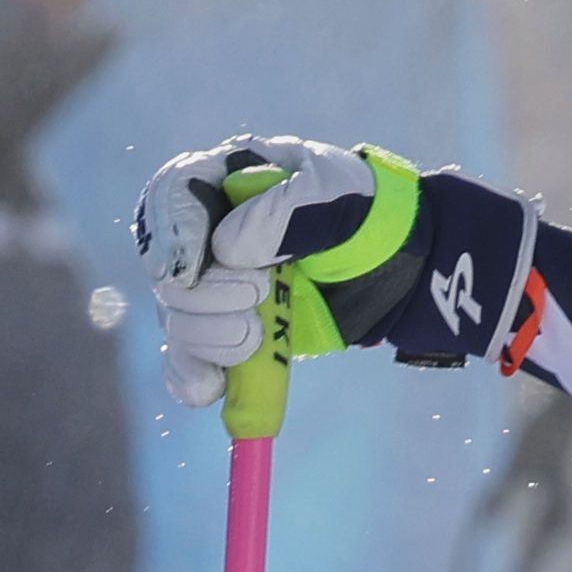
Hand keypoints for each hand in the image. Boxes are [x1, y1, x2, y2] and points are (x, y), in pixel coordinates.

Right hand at [136, 136, 423, 404]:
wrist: (401, 264)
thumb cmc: (367, 214)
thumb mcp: (336, 198)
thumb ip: (283, 214)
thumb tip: (225, 252)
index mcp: (226, 182)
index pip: (172, 196)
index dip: (172, 233)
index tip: (189, 267)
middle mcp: (208, 233)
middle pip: (170, 269)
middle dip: (207, 293)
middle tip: (259, 293)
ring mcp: (216, 285)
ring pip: (180, 319)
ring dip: (211, 336)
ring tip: (259, 333)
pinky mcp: (231, 330)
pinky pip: (192, 359)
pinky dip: (194, 377)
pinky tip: (210, 389)